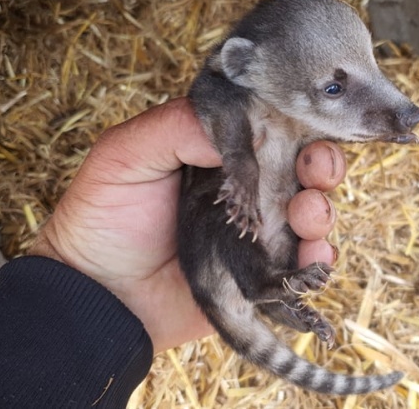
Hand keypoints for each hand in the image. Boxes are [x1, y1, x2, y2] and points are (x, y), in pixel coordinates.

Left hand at [28, 97, 346, 351]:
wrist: (96, 296)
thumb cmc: (101, 218)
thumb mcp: (125, 154)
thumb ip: (179, 126)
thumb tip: (250, 125)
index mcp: (215, 152)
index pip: (269, 127)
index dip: (294, 123)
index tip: (304, 123)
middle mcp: (243, 188)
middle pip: (302, 167)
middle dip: (321, 163)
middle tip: (316, 169)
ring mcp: (255, 232)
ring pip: (312, 212)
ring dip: (320, 210)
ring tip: (305, 218)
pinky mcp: (261, 275)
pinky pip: (305, 264)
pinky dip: (318, 258)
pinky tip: (309, 258)